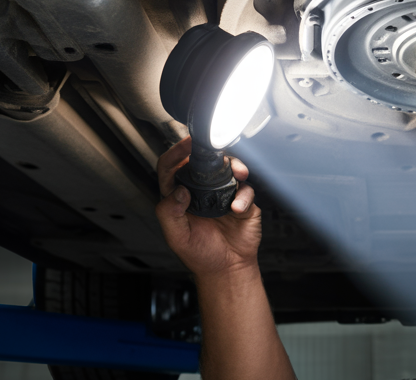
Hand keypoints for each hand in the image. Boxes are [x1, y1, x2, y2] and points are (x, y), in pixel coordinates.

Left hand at [155, 136, 262, 277]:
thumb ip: (170, 213)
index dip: (176, 153)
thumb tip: (178, 191)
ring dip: (235, 166)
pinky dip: (243, 196)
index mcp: (180, 197)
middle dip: (210, 154)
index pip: (172, 168)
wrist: (227, 270)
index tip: (185, 145)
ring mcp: (223, 195)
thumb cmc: (200, 255)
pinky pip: (246, 190)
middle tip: (215, 151)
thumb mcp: (177, 237)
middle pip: (203, 163)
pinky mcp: (243, 202)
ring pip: (228, 169)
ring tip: (238, 174)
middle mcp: (202, 192)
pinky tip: (237, 208)